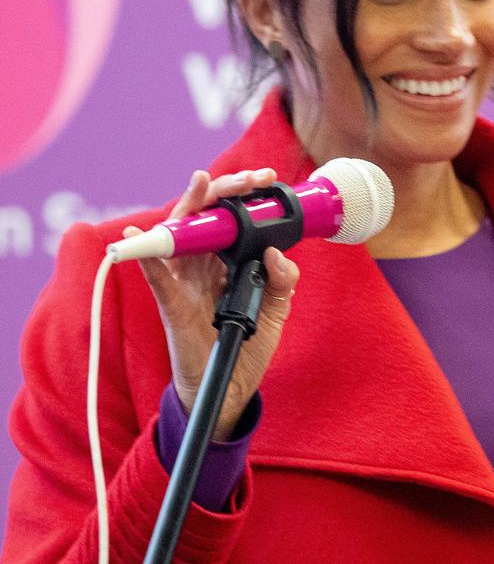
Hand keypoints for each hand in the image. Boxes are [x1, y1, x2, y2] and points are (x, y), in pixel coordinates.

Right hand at [123, 168, 299, 440]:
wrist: (232, 386)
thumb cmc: (248, 344)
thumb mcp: (276, 309)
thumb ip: (283, 280)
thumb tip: (276, 253)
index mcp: (226, 259)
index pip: (230, 217)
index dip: (244, 194)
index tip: (265, 178)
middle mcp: (203, 263)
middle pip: (205, 215)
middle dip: (225, 190)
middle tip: (249, 178)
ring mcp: (184, 281)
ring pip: (180, 234)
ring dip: (191, 206)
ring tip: (201, 183)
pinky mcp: (172, 304)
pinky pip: (157, 277)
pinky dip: (147, 256)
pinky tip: (140, 236)